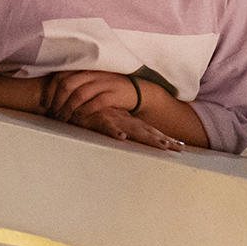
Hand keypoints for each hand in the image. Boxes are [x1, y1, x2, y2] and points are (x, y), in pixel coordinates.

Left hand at [40, 71, 138, 123]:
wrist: (136, 90)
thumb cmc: (107, 87)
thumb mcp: (90, 80)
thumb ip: (73, 82)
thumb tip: (49, 94)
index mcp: (84, 68)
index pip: (60, 76)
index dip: (50, 90)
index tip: (44, 104)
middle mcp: (92, 73)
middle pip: (67, 85)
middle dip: (56, 101)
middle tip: (52, 114)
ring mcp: (103, 82)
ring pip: (79, 94)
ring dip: (68, 108)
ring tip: (62, 118)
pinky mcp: (114, 94)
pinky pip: (96, 102)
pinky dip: (85, 110)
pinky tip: (79, 115)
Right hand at [70, 106, 184, 151]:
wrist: (66, 98)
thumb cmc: (84, 112)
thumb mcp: (102, 120)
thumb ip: (114, 127)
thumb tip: (125, 136)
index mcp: (124, 121)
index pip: (147, 130)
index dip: (162, 137)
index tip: (179, 145)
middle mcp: (120, 120)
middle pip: (146, 132)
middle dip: (163, 140)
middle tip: (180, 148)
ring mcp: (109, 119)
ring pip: (132, 130)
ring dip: (147, 137)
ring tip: (162, 145)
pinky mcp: (94, 119)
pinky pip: (105, 126)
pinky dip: (113, 132)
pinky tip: (121, 138)